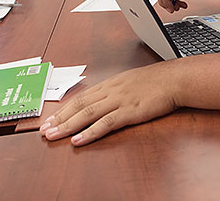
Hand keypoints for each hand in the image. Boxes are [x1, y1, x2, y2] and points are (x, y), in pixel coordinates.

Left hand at [40, 63, 178, 145]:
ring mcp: (119, 100)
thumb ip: (117, 90)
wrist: (175, 79)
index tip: (51, 118)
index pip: (81, 97)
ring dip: (68, 126)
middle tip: (44, 130)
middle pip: (79, 105)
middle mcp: (111, 91)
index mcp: (110, 84)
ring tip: (53, 136)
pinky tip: (78, 140)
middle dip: (60, 119)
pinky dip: (90, 132)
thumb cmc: (157, 82)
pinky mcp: (129, 111)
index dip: (64, 108)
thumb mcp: (131, 82)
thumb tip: (106, 99)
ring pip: (87, 114)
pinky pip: (105, 123)